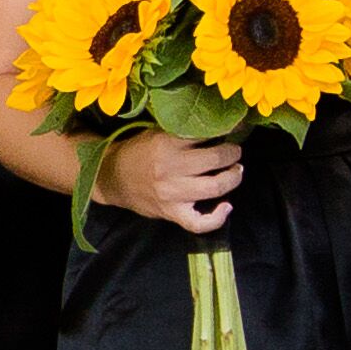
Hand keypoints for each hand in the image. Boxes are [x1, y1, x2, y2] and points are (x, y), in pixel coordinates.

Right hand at [101, 131, 242, 235]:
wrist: (111, 177)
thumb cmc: (139, 152)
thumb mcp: (156, 133)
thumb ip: (183, 130)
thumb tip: (220, 125)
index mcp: (166, 143)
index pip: (205, 133)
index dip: (228, 129)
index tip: (239, 127)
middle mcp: (170, 168)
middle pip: (215, 159)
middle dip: (232, 154)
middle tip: (235, 152)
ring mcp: (171, 193)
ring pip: (214, 187)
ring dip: (233, 178)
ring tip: (236, 171)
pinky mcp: (171, 213)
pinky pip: (198, 223)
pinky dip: (217, 218)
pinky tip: (227, 206)